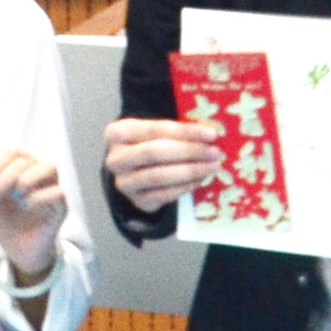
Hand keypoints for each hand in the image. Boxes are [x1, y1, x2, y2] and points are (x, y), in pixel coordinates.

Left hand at [0, 148, 68, 276]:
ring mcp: (52, 190)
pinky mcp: (61, 209)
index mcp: (23, 171)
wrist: (19, 252)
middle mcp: (40, 176)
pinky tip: (25, 205)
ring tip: (14, 198)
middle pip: (26, 159)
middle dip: (4, 178)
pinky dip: (39, 197)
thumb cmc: (9, 225)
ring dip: (25, 180)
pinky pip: (58, 193)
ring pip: (49, 167)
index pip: (13, 152)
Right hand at [103, 113, 222, 214]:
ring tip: (212, 166)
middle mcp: (116, 158)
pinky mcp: (137, 201)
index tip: (211, 134)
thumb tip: (210, 135)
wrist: (136, 170)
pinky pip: (163, 194)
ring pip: (159, 176)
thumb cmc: (152, 144)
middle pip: (154, 152)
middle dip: (188, 152)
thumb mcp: (157, 132)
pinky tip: (200, 179)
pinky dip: (185, 187)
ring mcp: (124, 182)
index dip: (185, 132)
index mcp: (118, 132)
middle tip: (214, 152)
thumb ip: (177, 131)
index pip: (155, 129)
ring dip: (190, 171)